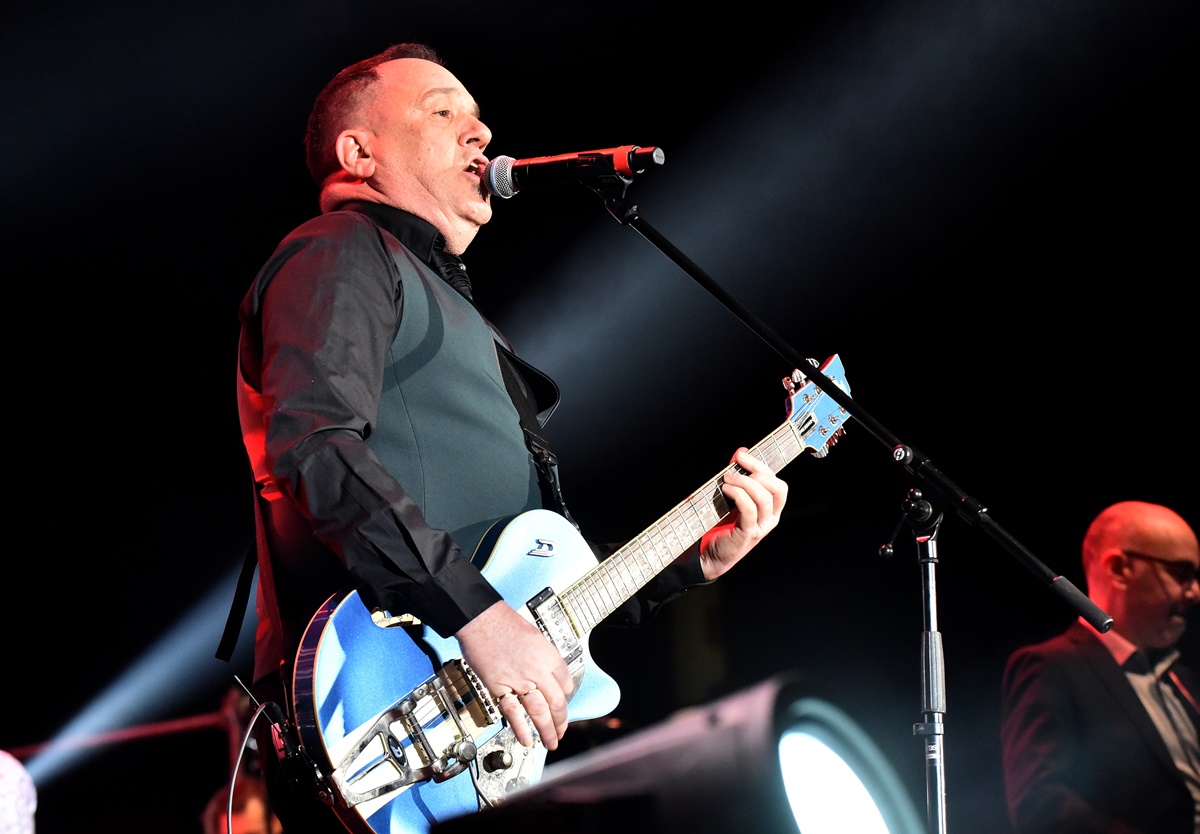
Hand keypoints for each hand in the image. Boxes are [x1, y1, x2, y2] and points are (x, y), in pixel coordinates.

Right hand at [454, 600, 572, 748]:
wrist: (481, 618)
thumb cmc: (504, 622)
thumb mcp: (536, 637)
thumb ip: (543, 658)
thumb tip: (548, 675)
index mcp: (549, 656)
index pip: (566, 683)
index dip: (566, 697)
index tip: (563, 704)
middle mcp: (537, 670)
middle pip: (557, 703)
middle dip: (561, 722)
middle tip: (561, 732)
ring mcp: (519, 680)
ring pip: (539, 712)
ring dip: (547, 730)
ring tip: (550, 742)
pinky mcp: (499, 687)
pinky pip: (513, 712)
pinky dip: (521, 728)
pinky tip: (527, 740)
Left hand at [698, 447, 786, 580]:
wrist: (709, 554)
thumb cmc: (721, 525)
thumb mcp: (731, 497)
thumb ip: (738, 476)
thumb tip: (741, 452)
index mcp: (771, 509)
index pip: (777, 483)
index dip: (761, 466)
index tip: (741, 456)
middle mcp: (771, 518)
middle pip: (777, 488)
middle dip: (757, 472)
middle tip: (734, 468)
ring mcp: (762, 527)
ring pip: (763, 497)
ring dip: (744, 483)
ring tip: (726, 480)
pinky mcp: (748, 534)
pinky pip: (749, 509)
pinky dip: (738, 495)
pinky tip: (725, 490)